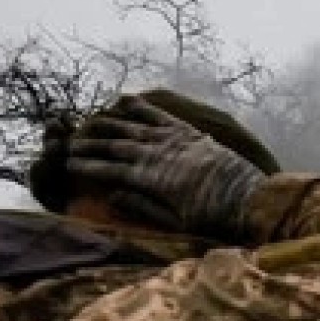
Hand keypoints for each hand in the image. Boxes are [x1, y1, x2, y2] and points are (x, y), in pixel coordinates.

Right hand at [66, 95, 266, 240]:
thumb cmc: (214, 217)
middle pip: (116, 146)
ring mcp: (175, 140)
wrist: (252, 199)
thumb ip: (142, 206)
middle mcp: (159, 155)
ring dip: (109, 123)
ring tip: (89, 121)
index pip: (110, 170)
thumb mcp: (176, 221)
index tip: (67, 163)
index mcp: (152, 180)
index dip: (87, 166)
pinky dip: (140, 106)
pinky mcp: (191, 132)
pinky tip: (123, 99)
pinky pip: (160, 115)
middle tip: (69, 142)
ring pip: (133, 127)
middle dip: (91, 144)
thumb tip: (111, 195)